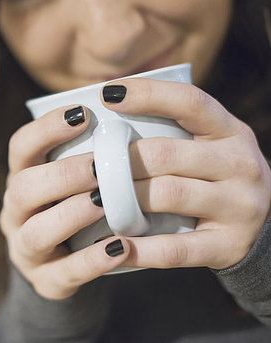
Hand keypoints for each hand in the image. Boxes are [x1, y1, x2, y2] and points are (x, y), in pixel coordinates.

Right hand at [0, 105, 130, 299]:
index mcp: (23, 179)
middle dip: (62, 175)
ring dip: (72, 214)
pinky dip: (92, 260)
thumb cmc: (78, 210)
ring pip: (36, 232)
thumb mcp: (74, 182)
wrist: (65, 268)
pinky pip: (64, 273)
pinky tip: (120, 247)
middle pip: (22, 188)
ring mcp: (26, 249)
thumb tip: (136, 110)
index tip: (83, 112)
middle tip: (98, 165)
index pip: (20, 147)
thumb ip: (90, 155)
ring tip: (106, 203)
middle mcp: (16, 212)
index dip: (46, 128)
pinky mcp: (45, 282)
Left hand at [101, 78, 270, 269]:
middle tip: (89, 167)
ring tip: (93, 200)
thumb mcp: (206, 147)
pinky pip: (176, 248)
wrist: (263, 231)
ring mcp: (239, 206)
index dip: (148, 94)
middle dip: (121, 160)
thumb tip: (104, 114)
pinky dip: (140, 248)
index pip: (189, 102)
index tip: (107, 93)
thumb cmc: (213, 178)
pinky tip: (114, 245)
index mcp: (230, 131)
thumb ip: (169, 132)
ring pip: (169, 195)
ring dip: (124, 199)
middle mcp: (240, 164)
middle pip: (166, 153)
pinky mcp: (228, 245)